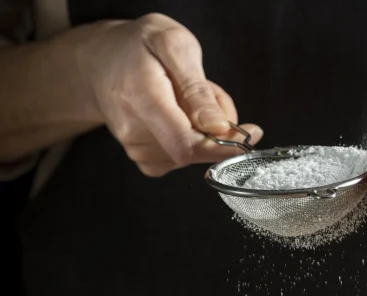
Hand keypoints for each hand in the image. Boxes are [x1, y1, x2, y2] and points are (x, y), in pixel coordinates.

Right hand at [79, 14, 261, 176]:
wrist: (100, 62)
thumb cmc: (137, 48)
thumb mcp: (173, 45)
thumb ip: (197, 88)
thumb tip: (219, 127)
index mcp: (142, 99)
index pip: (187, 145)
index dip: (223, 148)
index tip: (249, 136)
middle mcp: (136, 133)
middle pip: (196, 150)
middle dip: (217, 127)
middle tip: (209, 92)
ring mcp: (138, 150)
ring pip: (195, 153)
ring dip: (205, 128)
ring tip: (186, 95)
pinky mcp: (146, 160)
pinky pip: (185, 157)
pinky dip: (194, 137)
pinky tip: (180, 113)